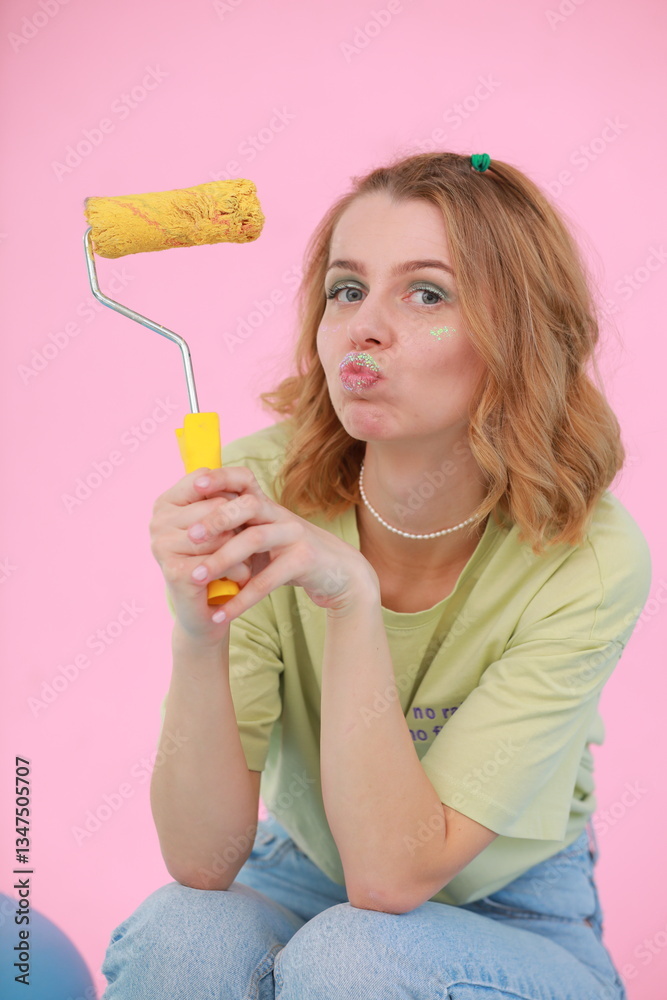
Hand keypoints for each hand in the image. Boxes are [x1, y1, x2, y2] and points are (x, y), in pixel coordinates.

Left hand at [153, 463, 378, 634]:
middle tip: (190, 536)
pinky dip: (243, 598)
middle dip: (216, 518)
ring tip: (195, 577)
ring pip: (255, 540)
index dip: (220, 478)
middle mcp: (281, 515)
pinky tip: (223, 614)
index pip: (243, 481)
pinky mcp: (305, 560)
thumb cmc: (293, 555)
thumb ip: (238, 530)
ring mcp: (295, 535)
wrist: (340, 573)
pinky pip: (268, 580)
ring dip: (222, 559)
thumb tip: (192, 527)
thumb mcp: (266, 537)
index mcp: (267, 506)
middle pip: (248, 505)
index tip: (192, 485)